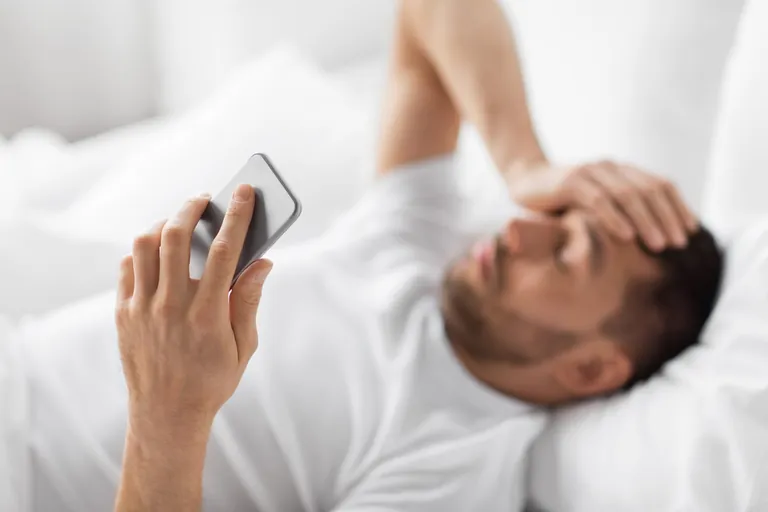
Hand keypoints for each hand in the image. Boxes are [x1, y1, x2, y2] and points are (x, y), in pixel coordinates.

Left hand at [115, 185, 272, 442]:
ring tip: (181, 222)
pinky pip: (127, 267)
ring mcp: (141, 309)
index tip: (245, 192)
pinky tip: (159, 251)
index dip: (238, 216)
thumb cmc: (212, 381)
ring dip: (164, 223)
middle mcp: (171, 306)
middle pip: (176, 236)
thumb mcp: (243, 346)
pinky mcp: (123, 313)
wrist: (166, 415)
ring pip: (144, 245)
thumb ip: (249, 300)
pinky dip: (143, 250)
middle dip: (193, 207)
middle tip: (206, 200)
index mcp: (208, 315)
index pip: (225, 251)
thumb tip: (262, 262)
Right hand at [506, 160, 698, 250]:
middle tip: (679, 244)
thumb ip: (618, 210)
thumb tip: (651, 237)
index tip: (691, 231)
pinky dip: (615, 218)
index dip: (679, 206)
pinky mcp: (570, 181)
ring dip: (647, 221)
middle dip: (668, 217)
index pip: (660, 184)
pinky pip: (598, 201)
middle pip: (649, 190)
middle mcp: (610, 167)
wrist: (523, 178)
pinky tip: (627, 236)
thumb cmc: (561, 198)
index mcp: (621, 170)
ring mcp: (590, 172)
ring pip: (628, 195)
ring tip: (660, 244)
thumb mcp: (594, 202)